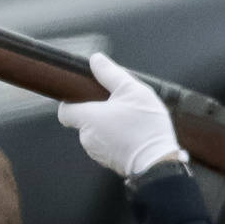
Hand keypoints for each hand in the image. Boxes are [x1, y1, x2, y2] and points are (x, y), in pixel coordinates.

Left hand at [58, 52, 185, 177]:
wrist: (159, 162)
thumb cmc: (146, 126)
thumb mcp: (133, 91)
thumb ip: (111, 74)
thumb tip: (95, 59)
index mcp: (88, 118)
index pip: (65, 110)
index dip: (72, 102)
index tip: (87, 97)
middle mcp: (86, 137)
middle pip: (83, 120)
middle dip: (97, 113)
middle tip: (120, 107)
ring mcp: (96, 153)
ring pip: (95, 134)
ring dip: (107, 127)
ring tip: (129, 123)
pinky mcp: (108, 164)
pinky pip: (106, 147)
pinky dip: (115, 141)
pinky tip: (132, 136)